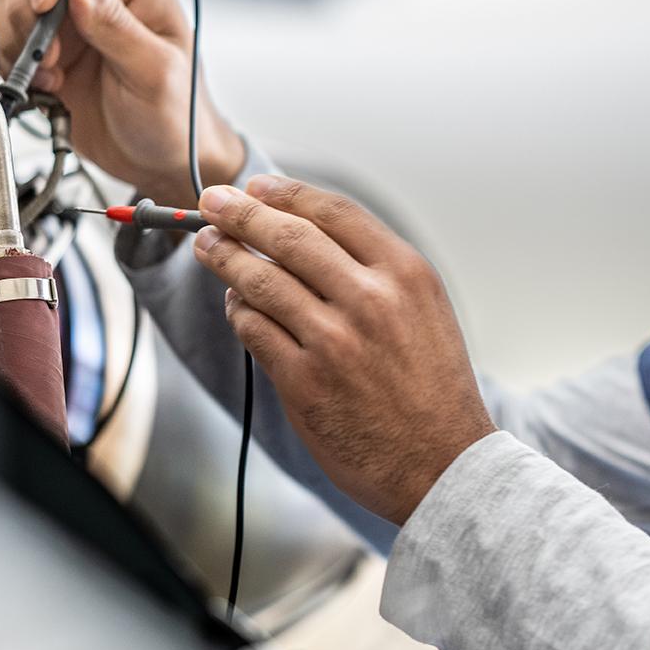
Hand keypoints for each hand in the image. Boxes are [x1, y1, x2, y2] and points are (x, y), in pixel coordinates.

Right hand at [0, 0, 243, 202]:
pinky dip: (11, 60)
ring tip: (50, 72)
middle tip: (45, 49)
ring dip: (16, 35)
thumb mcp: (154, 71)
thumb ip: (116, 23)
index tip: (43, 1)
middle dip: (24, 3)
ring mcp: (68, 22)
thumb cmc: (178, 116)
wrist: (161, 165)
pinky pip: (6, 36)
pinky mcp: (47, 53)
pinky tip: (44, 85)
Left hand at [191, 175, 495, 524]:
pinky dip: (238, 311)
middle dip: (240, 213)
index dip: (286, 194)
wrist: (443, 462)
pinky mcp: (304, 382)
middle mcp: (371, 299)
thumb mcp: (425, 310)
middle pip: (288, 237)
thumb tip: (307, 235)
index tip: (256, 186)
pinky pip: (254, 330)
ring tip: (207, 245)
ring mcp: (334, 341)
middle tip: (211, 201)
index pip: (333, 213)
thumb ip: (376, 272)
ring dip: (225, 257)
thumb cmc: (432, 387)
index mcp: (406, 274)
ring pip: (260, 280)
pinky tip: (234, 304)